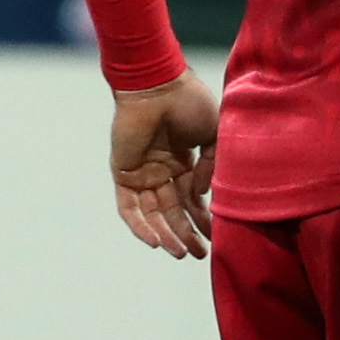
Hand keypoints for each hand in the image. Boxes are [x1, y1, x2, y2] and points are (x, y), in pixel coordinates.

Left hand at [111, 71, 218, 260]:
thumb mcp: (214, 134)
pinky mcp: (123, 174)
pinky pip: (129, 207)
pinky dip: (141, 225)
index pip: (192, 198)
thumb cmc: (189, 102)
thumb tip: (203, 195)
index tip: (216, 235)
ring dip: (167, 234)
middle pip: (174, 210)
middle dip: (187, 233)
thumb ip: (211, 165)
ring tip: (181, 253)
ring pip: (153, 214)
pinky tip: (157, 241)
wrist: (159, 86)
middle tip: (199, 254)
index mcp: (183, 161)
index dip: (203, 217)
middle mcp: (162, 171)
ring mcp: (142, 174)